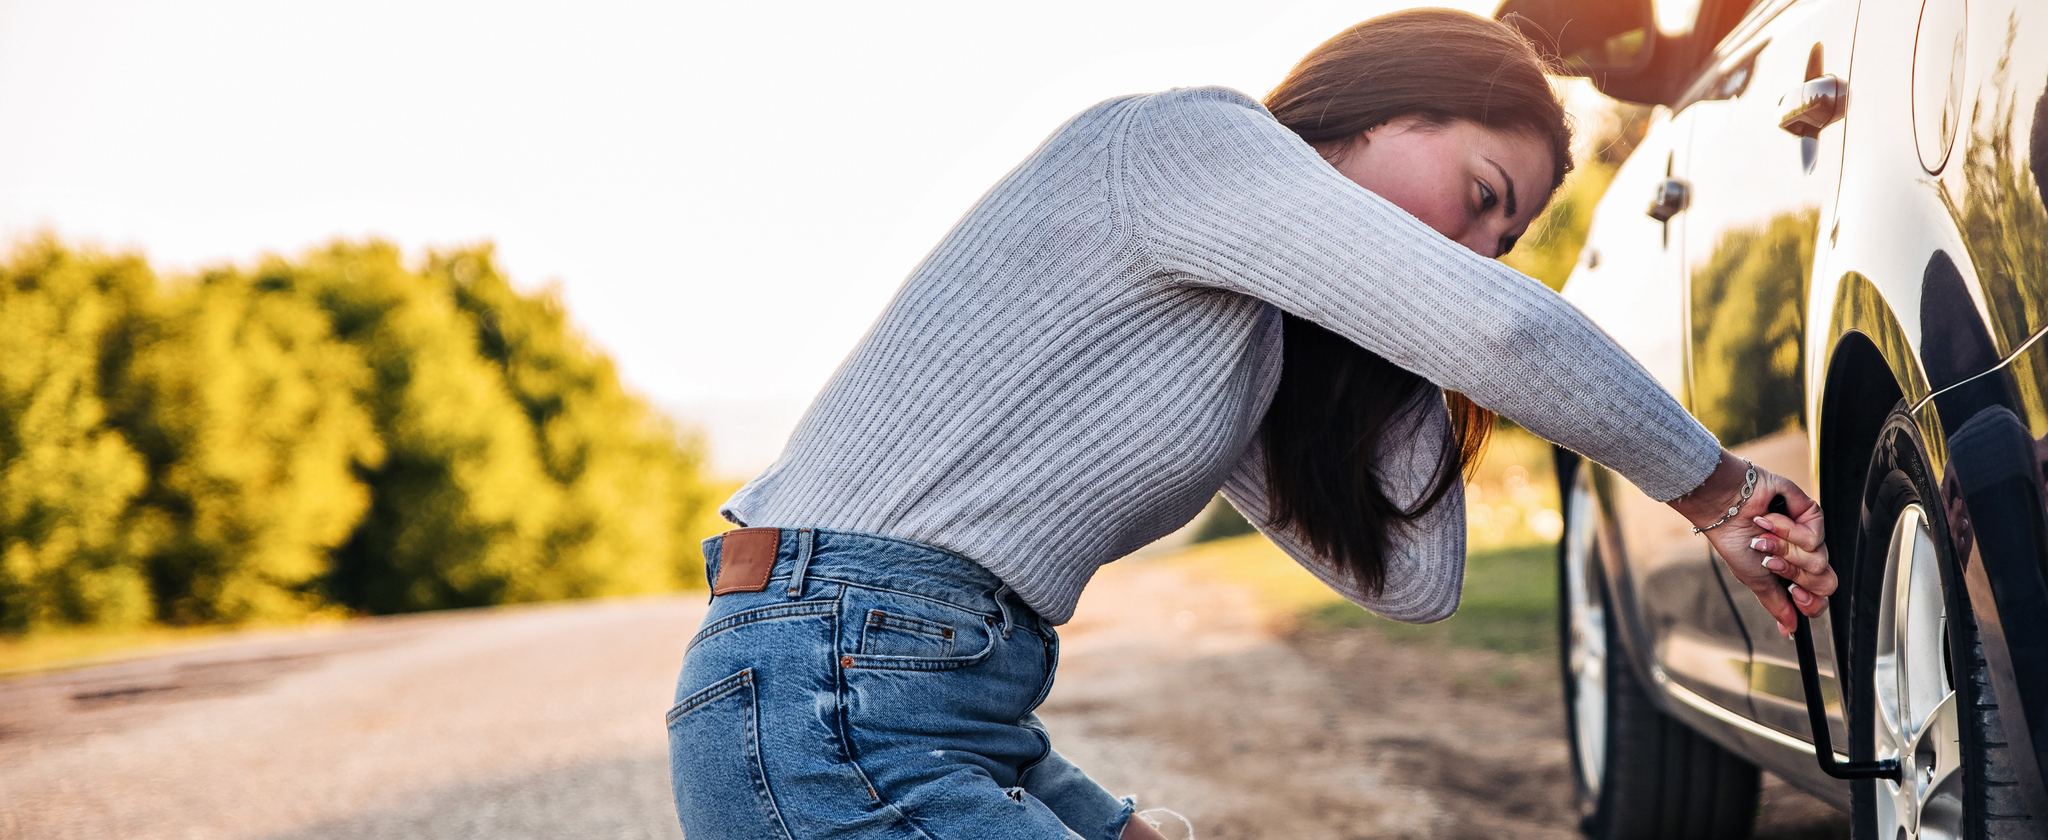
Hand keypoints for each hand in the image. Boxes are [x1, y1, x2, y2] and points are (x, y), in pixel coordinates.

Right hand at [1670, 451, 1833, 637]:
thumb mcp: (1755, 580)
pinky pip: (1815, 537)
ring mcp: (1809, 535)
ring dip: (1785, 551)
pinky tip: (1768, 521)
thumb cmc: (1734, 541)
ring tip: (1763, 538)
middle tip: (1771, 562)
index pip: (1818, 597)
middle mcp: (1803, 556)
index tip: (1794, 594)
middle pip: (1825, 582)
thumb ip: (1776, 604)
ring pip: (1819, 560)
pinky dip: (1788, 532)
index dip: (1811, 602)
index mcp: (1791, 574)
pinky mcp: (1811, 515)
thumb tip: (1789, 630)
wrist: (1725, 510)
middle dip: (1794, 573)